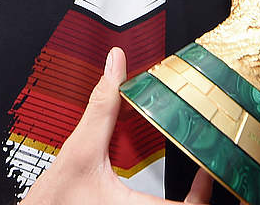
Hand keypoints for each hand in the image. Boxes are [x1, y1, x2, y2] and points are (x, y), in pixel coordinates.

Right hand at [22, 48, 212, 203]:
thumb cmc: (51, 202)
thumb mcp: (78, 151)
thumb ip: (101, 109)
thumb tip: (115, 68)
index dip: (204, 192)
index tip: (208, 168)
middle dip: (198, 198)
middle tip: (205, 171)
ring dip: (181, 202)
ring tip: (191, 183)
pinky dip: (163, 204)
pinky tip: (158, 192)